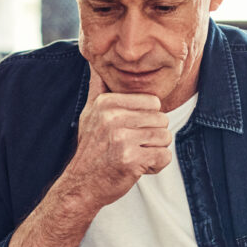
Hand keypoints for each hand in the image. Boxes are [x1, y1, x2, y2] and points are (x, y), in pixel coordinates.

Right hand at [60, 66, 171, 210]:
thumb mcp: (89, 114)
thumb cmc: (91, 150)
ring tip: (134, 156)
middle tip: (132, 147)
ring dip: (154, 151)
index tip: (130, 131)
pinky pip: (164, 157)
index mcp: (106, 103)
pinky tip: (138, 168)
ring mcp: (121, 139)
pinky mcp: (131, 160)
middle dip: (152, 136)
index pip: (153, 102)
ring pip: (165, 138)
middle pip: (162, 119)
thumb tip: (95, 61)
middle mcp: (113, 118)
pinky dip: (155, 166)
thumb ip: (98, 87)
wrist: (81, 185)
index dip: (147, 119)